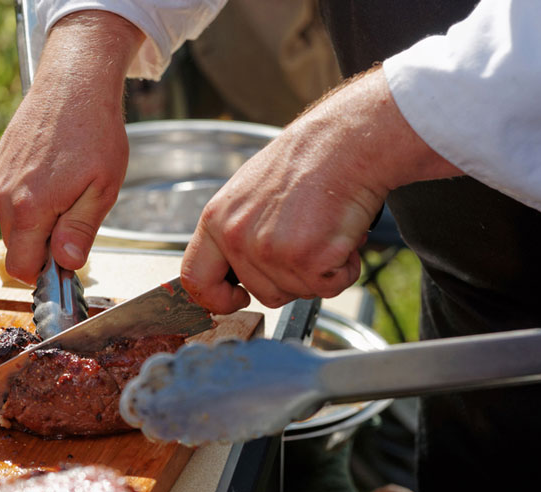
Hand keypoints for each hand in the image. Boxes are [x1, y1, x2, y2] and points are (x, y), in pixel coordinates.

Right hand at [0, 12, 143, 283]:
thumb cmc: (94, 133)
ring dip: (37, 222)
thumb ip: (80, 232)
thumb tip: (66, 264)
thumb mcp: (102, 190)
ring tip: (67, 192)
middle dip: (42, 246)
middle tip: (75, 219)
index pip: (21, 268)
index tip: (67, 259)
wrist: (74, 83)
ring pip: (12, 224)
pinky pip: (8, 201)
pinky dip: (28, 200)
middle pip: (16, 248)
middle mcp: (4, 196)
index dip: (45, 272)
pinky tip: (52, 177)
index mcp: (29, 209)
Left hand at [181, 67, 462, 312]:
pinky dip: (344, 269)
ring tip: (325, 229)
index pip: (196, 279)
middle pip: (262, 294)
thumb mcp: (248, 195)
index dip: (217, 299)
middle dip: (291, 277)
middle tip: (308, 237)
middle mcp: (237, 238)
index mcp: (216, 221)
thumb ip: (235, 234)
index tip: (238, 298)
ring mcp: (270, 251)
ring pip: (297, 293)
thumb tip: (232, 277)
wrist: (344, 143)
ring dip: (319, 270)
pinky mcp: (306, 259)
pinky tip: (342, 236)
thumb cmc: (305, 164)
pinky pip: (329, 287)